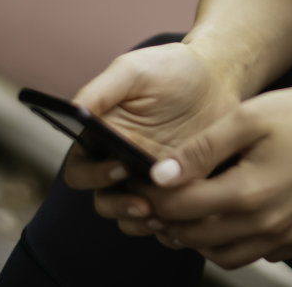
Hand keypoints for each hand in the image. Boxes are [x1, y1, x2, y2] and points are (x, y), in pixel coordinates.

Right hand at [58, 40, 244, 236]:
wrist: (218, 77)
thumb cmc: (171, 69)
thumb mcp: (135, 70)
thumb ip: (102, 89)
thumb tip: (74, 112)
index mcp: (102, 139)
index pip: (80, 171)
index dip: (93, 176)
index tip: (120, 168)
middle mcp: (121, 164)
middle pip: (104, 201)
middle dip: (119, 207)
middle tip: (145, 205)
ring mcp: (151, 180)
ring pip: (132, 217)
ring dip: (142, 223)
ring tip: (164, 217)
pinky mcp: (180, 189)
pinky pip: (168, 217)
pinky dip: (172, 223)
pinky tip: (187, 216)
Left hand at [134, 81, 291, 268]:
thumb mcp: (251, 117)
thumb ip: (202, 148)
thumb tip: (160, 174)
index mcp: (247, 194)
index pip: (179, 209)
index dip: (154, 195)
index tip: (145, 180)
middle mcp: (265, 226)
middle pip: (195, 238)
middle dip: (171, 218)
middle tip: (162, 195)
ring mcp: (287, 237)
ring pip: (223, 255)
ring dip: (200, 237)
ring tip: (195, 207)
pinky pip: (257, 253)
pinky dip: (236, 241)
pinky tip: (236, 213)